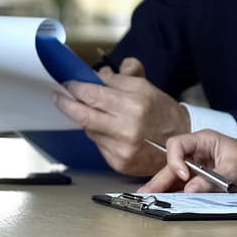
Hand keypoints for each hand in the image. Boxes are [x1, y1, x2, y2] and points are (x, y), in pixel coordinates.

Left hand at [51, 57, 189, 174]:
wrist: (179, 143)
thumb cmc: (162, 113)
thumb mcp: (145, 87)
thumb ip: (118, 79)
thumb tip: (96, 74)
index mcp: (135, 105)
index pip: (93, 95)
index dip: (74, 88)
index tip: (66, 82)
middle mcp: (128, 129)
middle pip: (83, 115)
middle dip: (65, 103)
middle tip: (57, 95)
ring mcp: (122, 148)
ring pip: (88, 130)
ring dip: (83, 118)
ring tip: (84, 109)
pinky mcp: (119, 162)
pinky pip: (97, 144)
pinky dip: (96, 134)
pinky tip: (102, 128)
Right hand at [142, 130, 236, 192]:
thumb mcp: (233, 169)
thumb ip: (212, 180)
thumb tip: (190, 190)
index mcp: (202, 141)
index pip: (178, 144)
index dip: (175, 160)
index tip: (183, 175)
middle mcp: (195, 152)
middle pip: (172, 164)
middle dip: (160, 179)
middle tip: (146, 193)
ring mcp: (196, 165)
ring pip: (175, 176)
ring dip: (163, 187)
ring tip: (148, 198)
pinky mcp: (199, 178)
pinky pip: (184, 185)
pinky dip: (175, 193)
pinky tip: (164, 200)